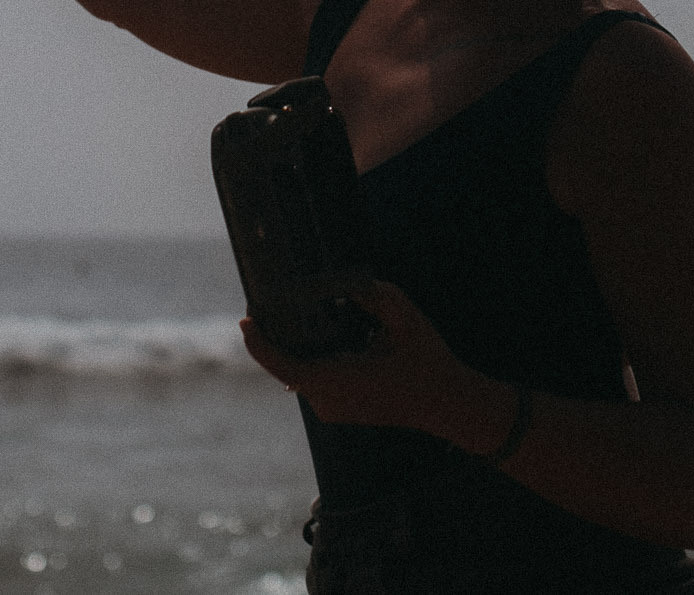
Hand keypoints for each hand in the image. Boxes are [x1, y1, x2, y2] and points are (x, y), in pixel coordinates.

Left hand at [240, 282, 501, 447]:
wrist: (447, 403)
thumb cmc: (426, 360)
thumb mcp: (403, 316)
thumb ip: (372, 293)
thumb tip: (343, 283)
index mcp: (335, 381)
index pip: (281, 364)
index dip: (258, 342)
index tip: (246, 318)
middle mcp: (326, 401)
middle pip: (289, 363)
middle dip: (281, 333)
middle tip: (273, 300)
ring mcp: (331, 409)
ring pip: (302, 370)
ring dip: (301, 344)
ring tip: (301, 311)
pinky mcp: (338, 410)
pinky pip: (315, 378)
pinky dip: (314, 356)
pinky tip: (326, 333)